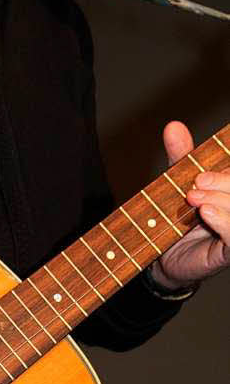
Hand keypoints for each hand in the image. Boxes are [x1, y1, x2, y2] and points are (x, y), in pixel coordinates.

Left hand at [150, 121, 229, 289]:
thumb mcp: (176, 182)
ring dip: (221, 200)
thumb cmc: (174, 219)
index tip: (205, 167)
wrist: (162, 257)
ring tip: (195, 198)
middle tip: (197, 182)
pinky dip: (224, 221)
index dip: (226, 170)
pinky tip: (207, 212)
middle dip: (222, 182)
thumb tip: (174, 126)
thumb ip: (181, 157)